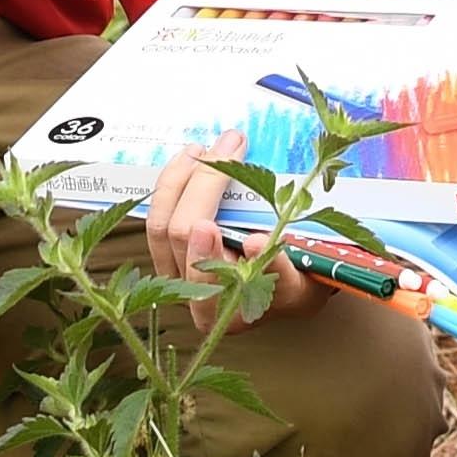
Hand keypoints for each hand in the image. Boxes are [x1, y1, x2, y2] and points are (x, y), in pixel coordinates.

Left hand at [148, 125, 303, 300]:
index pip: (204, 277)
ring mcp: (172, 270)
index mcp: (221, 310)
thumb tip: (254, 243)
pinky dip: (171, 183)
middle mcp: (188, 292)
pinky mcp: (166, 249)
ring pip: (159, 223)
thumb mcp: (299, 282)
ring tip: (204, 148)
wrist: (281, 288)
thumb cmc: (293, 285)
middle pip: (179, 235)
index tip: (221, 228)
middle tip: (231, 146)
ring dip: (179, 179)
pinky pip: (158, 214)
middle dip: (204, 184)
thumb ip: (278, 268)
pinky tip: (189, 158)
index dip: (208, 251)